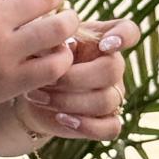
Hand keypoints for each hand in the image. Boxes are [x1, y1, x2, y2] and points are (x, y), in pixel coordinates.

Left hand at [21, 16, 139, 141]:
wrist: (30, 95)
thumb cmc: (37, 61)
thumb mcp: (40, 46)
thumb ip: (50, 41)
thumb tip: (59, 47)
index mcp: (100, 40)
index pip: (128, 31)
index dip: (123, 35)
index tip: (104, 43)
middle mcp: (112, 67)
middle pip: (111, 69)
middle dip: (74, 77)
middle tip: (46, 80)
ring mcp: (113, 95)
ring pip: (106, 100)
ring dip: (69, 101)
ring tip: (41, 98)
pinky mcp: (107, 121)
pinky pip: (111, 127)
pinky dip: (86, 125)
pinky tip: (62, 119)